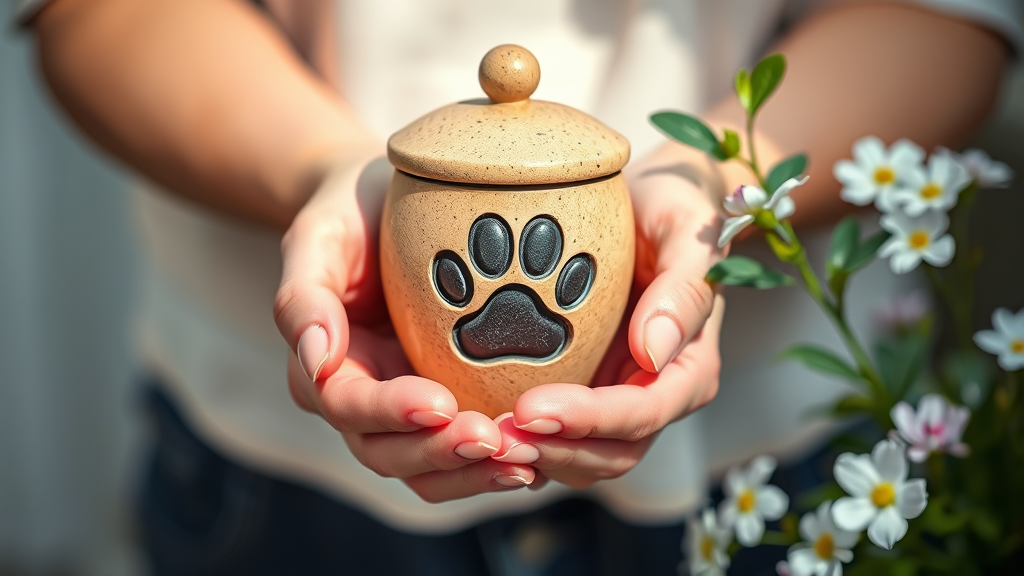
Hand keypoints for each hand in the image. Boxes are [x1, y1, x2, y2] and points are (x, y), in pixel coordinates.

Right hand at [274, 150, 538, 501]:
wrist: (393, 203)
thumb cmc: (352, 212)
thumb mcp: (320, 237)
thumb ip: (304, 295)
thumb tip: (318, 360)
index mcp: (326, 368)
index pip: (348, 406)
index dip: (391, 412)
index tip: (440, 404)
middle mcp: (364, 401)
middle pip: (388, 453)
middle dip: (439, 453)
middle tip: (493, 439)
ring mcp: (409, 411)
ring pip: (429, 470)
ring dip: (473, 473)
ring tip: (526, 463)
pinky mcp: (454, 406)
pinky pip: (467, 455)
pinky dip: (497, 464)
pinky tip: (541, 459)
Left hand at [492, 144, 726, 487]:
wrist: (646, 201)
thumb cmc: (671, 207)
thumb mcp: (686, 228)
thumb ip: (683, 288)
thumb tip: (653, 352)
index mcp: (688, 367)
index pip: (644, 413)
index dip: (589, 420)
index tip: (530, 409)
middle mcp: (655, 394)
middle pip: (611, 454)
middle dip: (554, 453)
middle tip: (494, 437)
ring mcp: (616, 399)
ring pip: (580, 458)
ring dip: (533, 457)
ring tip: (479, 440)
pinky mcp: (582, 392)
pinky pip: (552, 437)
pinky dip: (521, 442)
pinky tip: (477, 426)